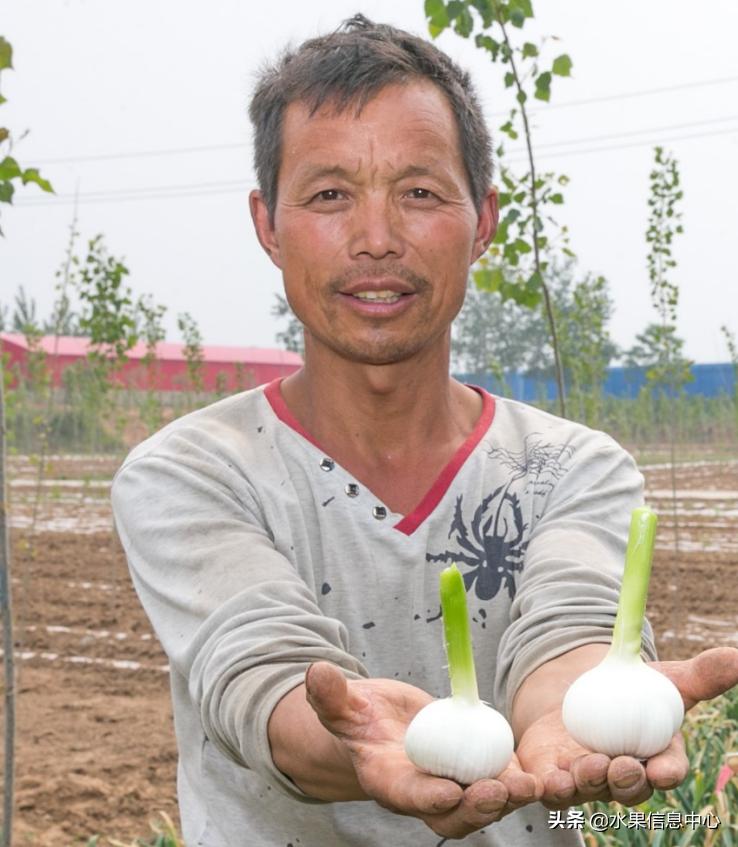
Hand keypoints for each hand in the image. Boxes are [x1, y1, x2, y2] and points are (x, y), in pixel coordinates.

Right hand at [305, 661, 541, 838]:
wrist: (381, 726)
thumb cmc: (360, 717)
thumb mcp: (345, 706)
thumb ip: (333, 697)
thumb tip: (316, 671)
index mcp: (389, 781)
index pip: (408, 796)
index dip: (427, 797)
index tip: (447, 792)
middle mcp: (424, 794)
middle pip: (453, 815)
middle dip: (477, 808)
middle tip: (499, 791)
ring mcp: (453, 786)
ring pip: (483, 803)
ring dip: (509, 798)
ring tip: (532, 786)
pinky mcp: (475, 772)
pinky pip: (500, 781)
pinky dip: (521, 781)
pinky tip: (544, 772)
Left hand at [515, 646, 737, 807]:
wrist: (579, 686)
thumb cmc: (630, 686)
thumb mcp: (663, 676)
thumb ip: (700, 674)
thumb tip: (737, 656)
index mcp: (655, 757)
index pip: (667, 768)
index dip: (667, 771)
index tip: (663, 769)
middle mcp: (624, 775)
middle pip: (629, 787)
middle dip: (626, 780)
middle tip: (621, 765)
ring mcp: (588, 780)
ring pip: (589, 789)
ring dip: (588, 781)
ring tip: (585, 766)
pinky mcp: (554, 776)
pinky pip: (550, 787)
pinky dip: (549, 785)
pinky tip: (546, 779)